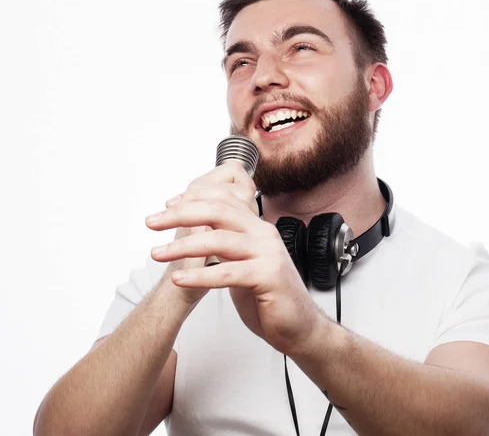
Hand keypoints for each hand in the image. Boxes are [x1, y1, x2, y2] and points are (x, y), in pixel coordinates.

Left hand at [145, 161, 330, 356]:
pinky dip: (200, 276)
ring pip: (219, 240)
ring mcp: (269, 254)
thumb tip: (197, 231)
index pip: (223, 199)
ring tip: (157, 254)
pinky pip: (228, 273)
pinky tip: (180, 280)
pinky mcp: (269, 277)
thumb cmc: (268, 296)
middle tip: (152, 223)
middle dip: (180, 214)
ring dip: (183, 247)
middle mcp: (264, 234)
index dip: (193, 199)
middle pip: (218, 211)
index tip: (167, 206)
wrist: (299, 327)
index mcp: (257, 227)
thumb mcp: (243, 262)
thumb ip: (226, 245)